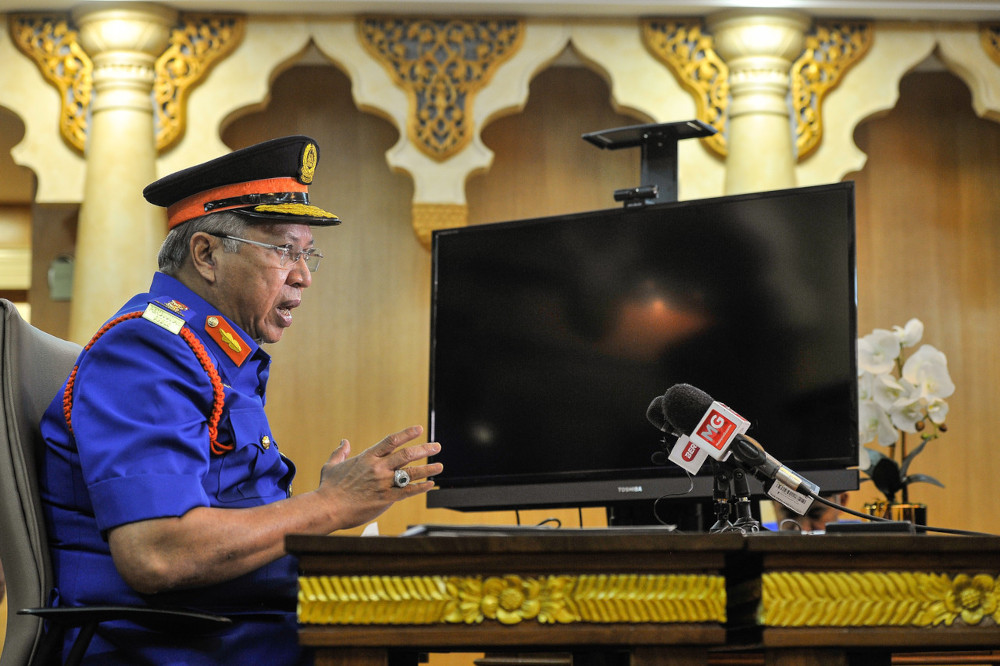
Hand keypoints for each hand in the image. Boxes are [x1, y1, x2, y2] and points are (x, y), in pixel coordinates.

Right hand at [315, 425, 442, 528]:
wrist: (327, 508)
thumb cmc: (328, 488)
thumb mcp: (331, 465)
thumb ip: (340, 452)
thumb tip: (344, 441)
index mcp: (367, 457)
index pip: (391, 441)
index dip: (407, 434)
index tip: (419, 429)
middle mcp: (378, 468)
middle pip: (406, 455)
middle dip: (424, 450)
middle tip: (437, 447)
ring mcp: (383, 483)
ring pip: (411, 473)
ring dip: (428, 469)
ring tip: (439, 466)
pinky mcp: (385, 499)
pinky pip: (407, 492)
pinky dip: (420, 487)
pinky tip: (430, 485)